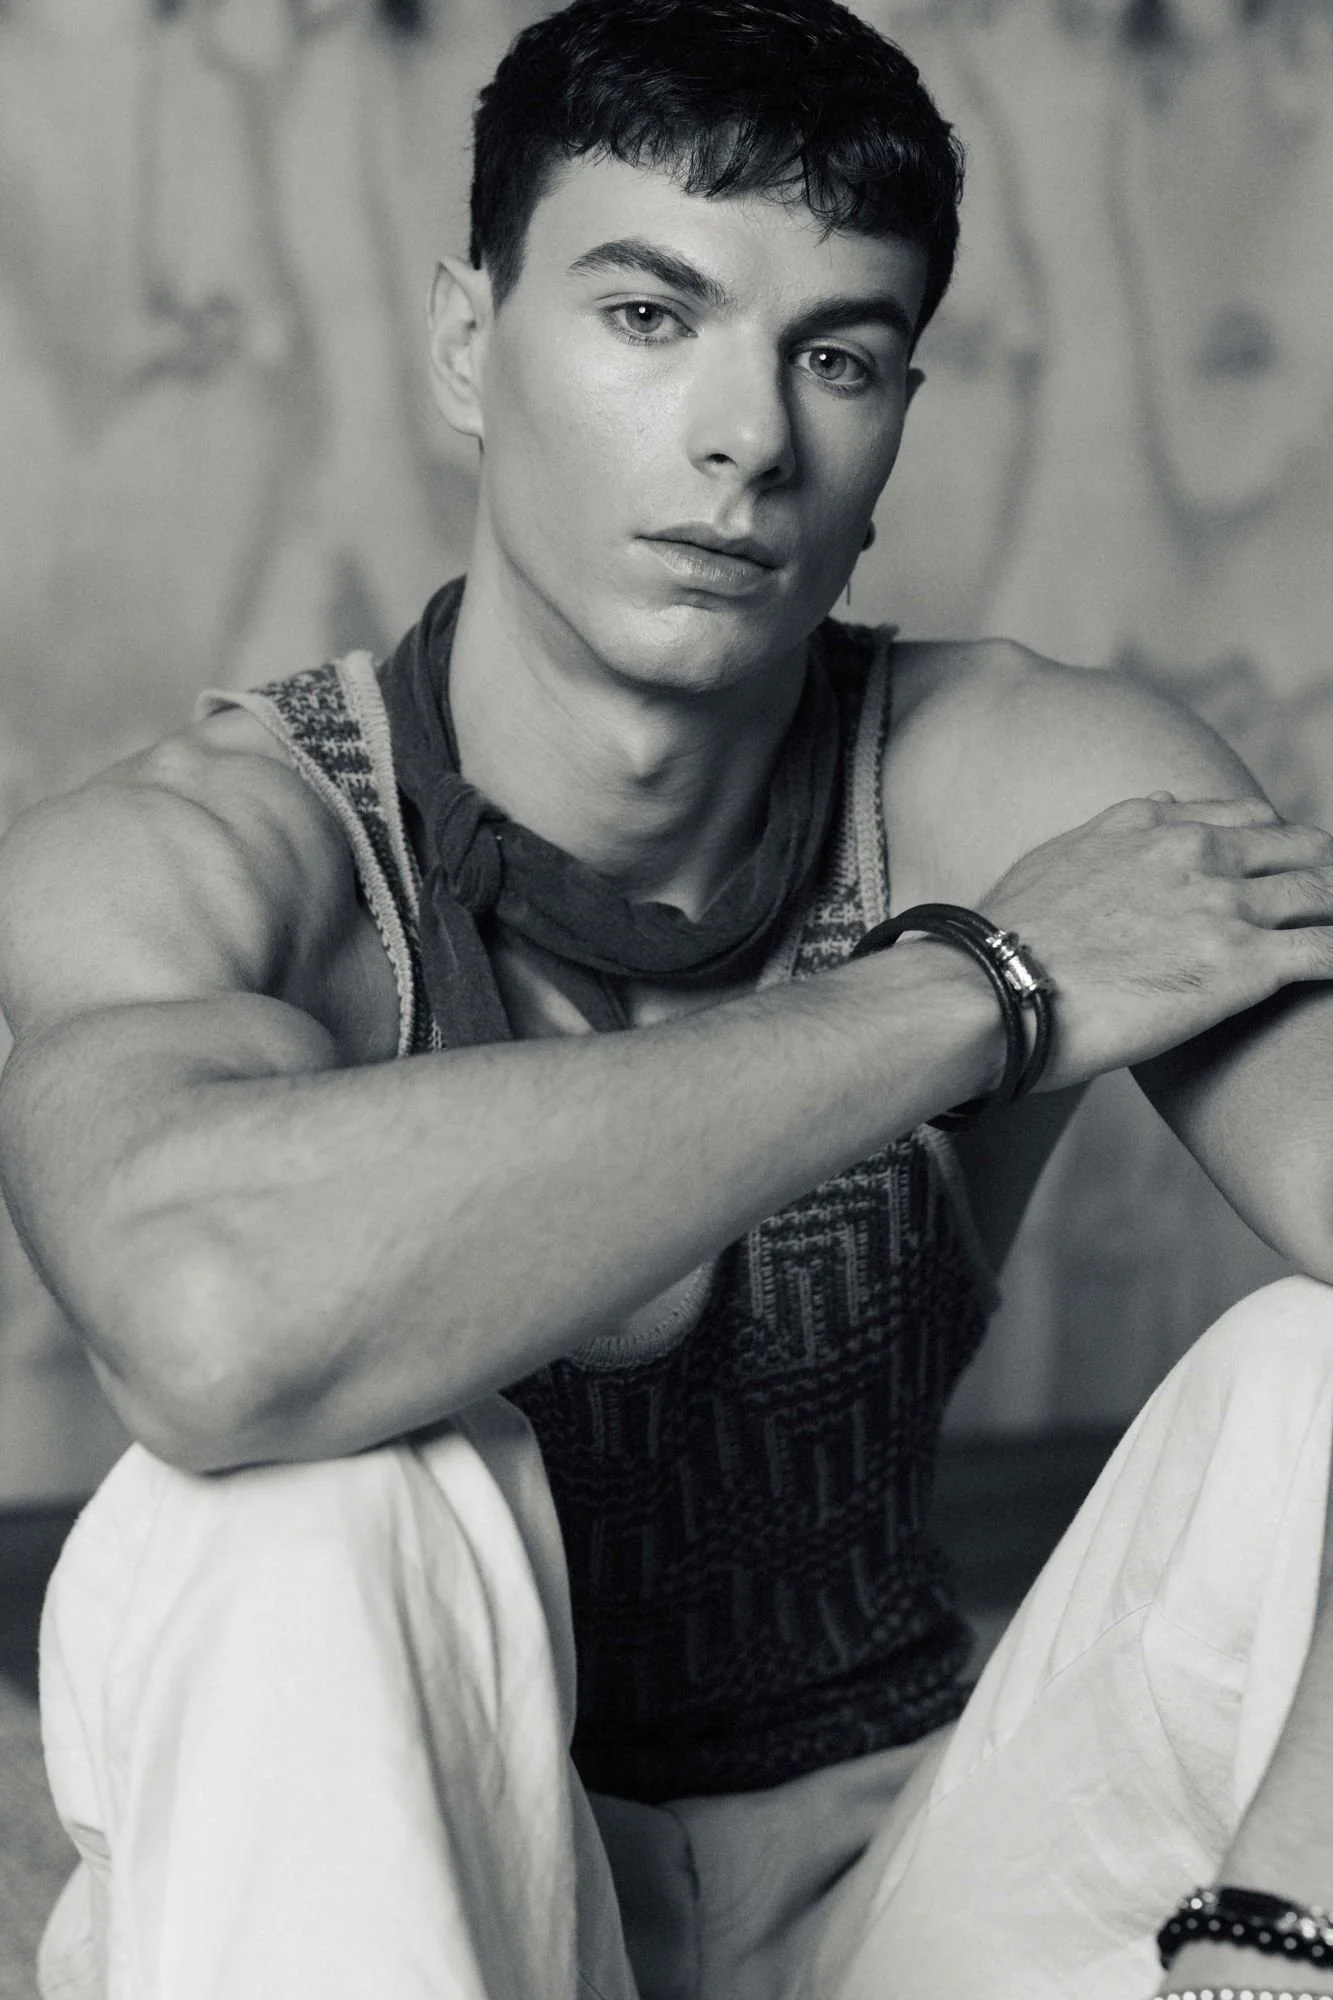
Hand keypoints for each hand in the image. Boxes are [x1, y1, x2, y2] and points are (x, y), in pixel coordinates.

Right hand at [977, 793, 1332, 1090]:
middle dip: (1324, 870)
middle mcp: (1195, 851)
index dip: (1272, 845)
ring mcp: (1223, 905)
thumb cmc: (1005, 940)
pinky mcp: (1241, 964)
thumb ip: (1108, 834)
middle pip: (1297, 846)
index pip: (1242, 818)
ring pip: (1325, 892)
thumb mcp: (1052, 860)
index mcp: (1149, 823)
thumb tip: (1148, 806)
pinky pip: (1328, 951)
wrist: (993, 986)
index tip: (1279, 870)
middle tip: (1329, 901)